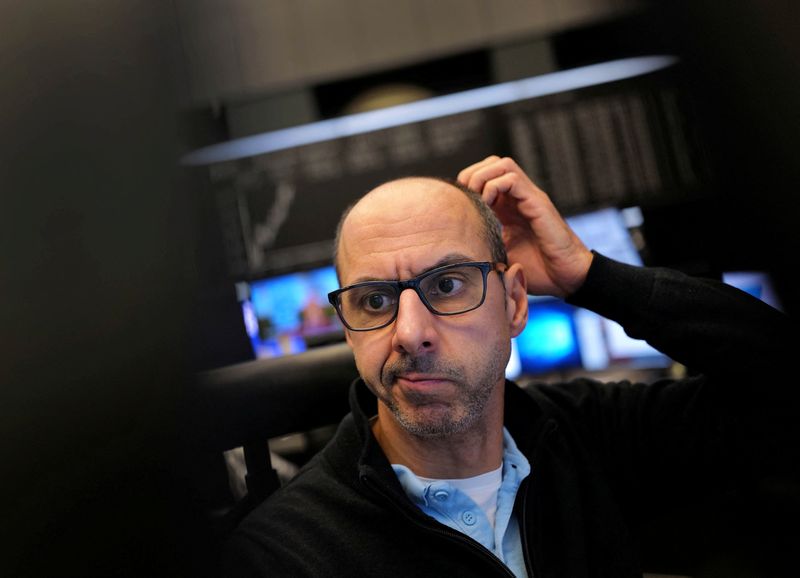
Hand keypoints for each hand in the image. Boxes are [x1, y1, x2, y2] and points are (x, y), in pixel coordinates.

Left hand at [458, 156, 592, 297]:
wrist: (567, 279)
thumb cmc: (538, 272)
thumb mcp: (501, 256)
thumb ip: (484, 244)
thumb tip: (457, 247)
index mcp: (509, 208)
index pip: (483, 177)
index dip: (466, 186)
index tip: (461, 208)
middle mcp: (519, 198)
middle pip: (491, 164)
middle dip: (471, 176)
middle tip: (467, 202)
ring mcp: (529, 197)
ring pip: (501, 164)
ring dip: (481, 179)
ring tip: (478, 202)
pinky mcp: (538, 203)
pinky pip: (512, 179)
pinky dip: (494, 188)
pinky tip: (490, 209)